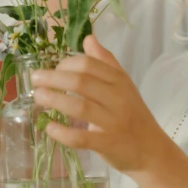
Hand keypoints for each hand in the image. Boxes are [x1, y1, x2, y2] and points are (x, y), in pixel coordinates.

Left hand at [32, 35, 167, 173]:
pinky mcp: (108, 144)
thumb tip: (88, 38)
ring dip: (54, 100)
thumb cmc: (133, 114)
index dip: (65, 64)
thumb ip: (105, 61)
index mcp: (119, 81)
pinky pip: (80, 138)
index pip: (89, 64)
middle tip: (35, 80)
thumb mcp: (124, 84)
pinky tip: (49, 127)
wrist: (152, 149)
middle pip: (81, 82)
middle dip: (53, 78)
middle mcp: (118, 98)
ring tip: (38, 98)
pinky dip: (62, 133)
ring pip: (80, 107)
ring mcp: (113, 122)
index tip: (52, 68)